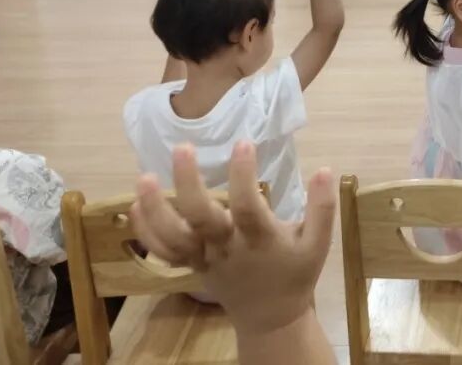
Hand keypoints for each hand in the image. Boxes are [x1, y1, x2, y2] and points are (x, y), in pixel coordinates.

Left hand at [130, 142, 335, 336]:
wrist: (270, 317)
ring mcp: (205, 258)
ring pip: (174, 238)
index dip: (244, 176)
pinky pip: (164, 252)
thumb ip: (323, 208)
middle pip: (202, 219)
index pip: (247, 208)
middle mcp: (228, 248)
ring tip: (144, 177)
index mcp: (261, 241)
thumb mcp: (318, 244)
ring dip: (156, 210)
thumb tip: (325, 169)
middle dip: (189, 184)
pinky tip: (136, 204)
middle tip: (183, 148)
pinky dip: (146, 231)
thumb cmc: (295, 274)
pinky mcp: (191, 265)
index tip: (243, 142)